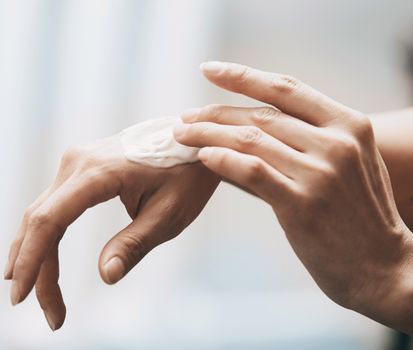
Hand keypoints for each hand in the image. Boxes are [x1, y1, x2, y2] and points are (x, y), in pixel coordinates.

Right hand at [4, 135, 218, 329]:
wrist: (194, 141)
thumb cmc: (187, 176)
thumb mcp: (168, 214)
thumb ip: (134, 244)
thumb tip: (106, 276)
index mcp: (98, 172)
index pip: (49, 221)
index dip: (31, 261)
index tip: (23, 298)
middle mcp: (77, 161)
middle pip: (39, 221)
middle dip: (35, 269)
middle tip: (51, 314)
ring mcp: (76, 161)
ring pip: (41, 214)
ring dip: (36, 255)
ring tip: (37, 295)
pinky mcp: (80, 167)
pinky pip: (53, 204)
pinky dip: (45, 235)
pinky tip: (40, 258)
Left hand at [173, 61, 412, 331]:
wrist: (384, 268)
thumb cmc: (360, 217)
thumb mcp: (349, 164)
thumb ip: (309, 142)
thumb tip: (252, 130)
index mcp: (349, 125)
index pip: (285, 89)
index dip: (243, 77)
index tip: (210, 70)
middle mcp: (336, 143)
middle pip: (261, 114)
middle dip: (215, 112)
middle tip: (186, 116)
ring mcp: (320, 173)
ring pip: (250, 139)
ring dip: (208, 134)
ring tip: (182, 135)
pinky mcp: (301, 204)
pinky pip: (251, 170)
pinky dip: (222, 159)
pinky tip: (203, 156)